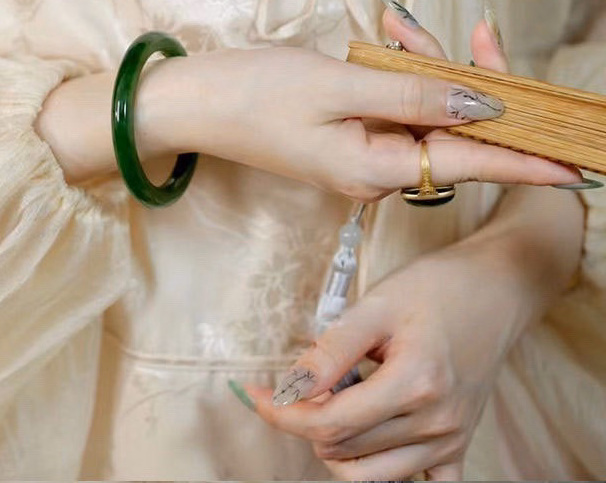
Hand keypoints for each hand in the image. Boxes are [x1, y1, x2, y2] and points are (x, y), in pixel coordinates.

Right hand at [236, 3, 585, 479]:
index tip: (577, 165)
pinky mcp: (344, 142)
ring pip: (420, 119)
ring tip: (403, 29)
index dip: (525, 159)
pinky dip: (400, 80)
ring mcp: (357, 159)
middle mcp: (374, 174)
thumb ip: (413, 96)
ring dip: (427, 74)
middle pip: (447, 136)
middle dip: (468, 88)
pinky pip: (391, 113)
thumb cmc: (256, 93)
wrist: (194, 103)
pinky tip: (390, 43)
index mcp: (374, 169)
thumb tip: (484, 106)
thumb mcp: (338, 86)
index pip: (468, 162)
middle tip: (476, 36)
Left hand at [246, 229, 541, 479]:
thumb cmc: (436, 287)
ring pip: (372, 475)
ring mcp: (451, 440)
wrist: (494, 288)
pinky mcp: (459, 445)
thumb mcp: (376, 304)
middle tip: (303, 381)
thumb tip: (291, 386)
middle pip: (345, 450)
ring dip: (338, 444)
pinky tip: (371, 440)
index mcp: (414, 384)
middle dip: (308, 419)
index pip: (329, 423)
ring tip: (337, 399)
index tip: (257, 395)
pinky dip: (384, 469)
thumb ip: (333, 350)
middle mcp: (436, 423)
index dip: (282, 413)